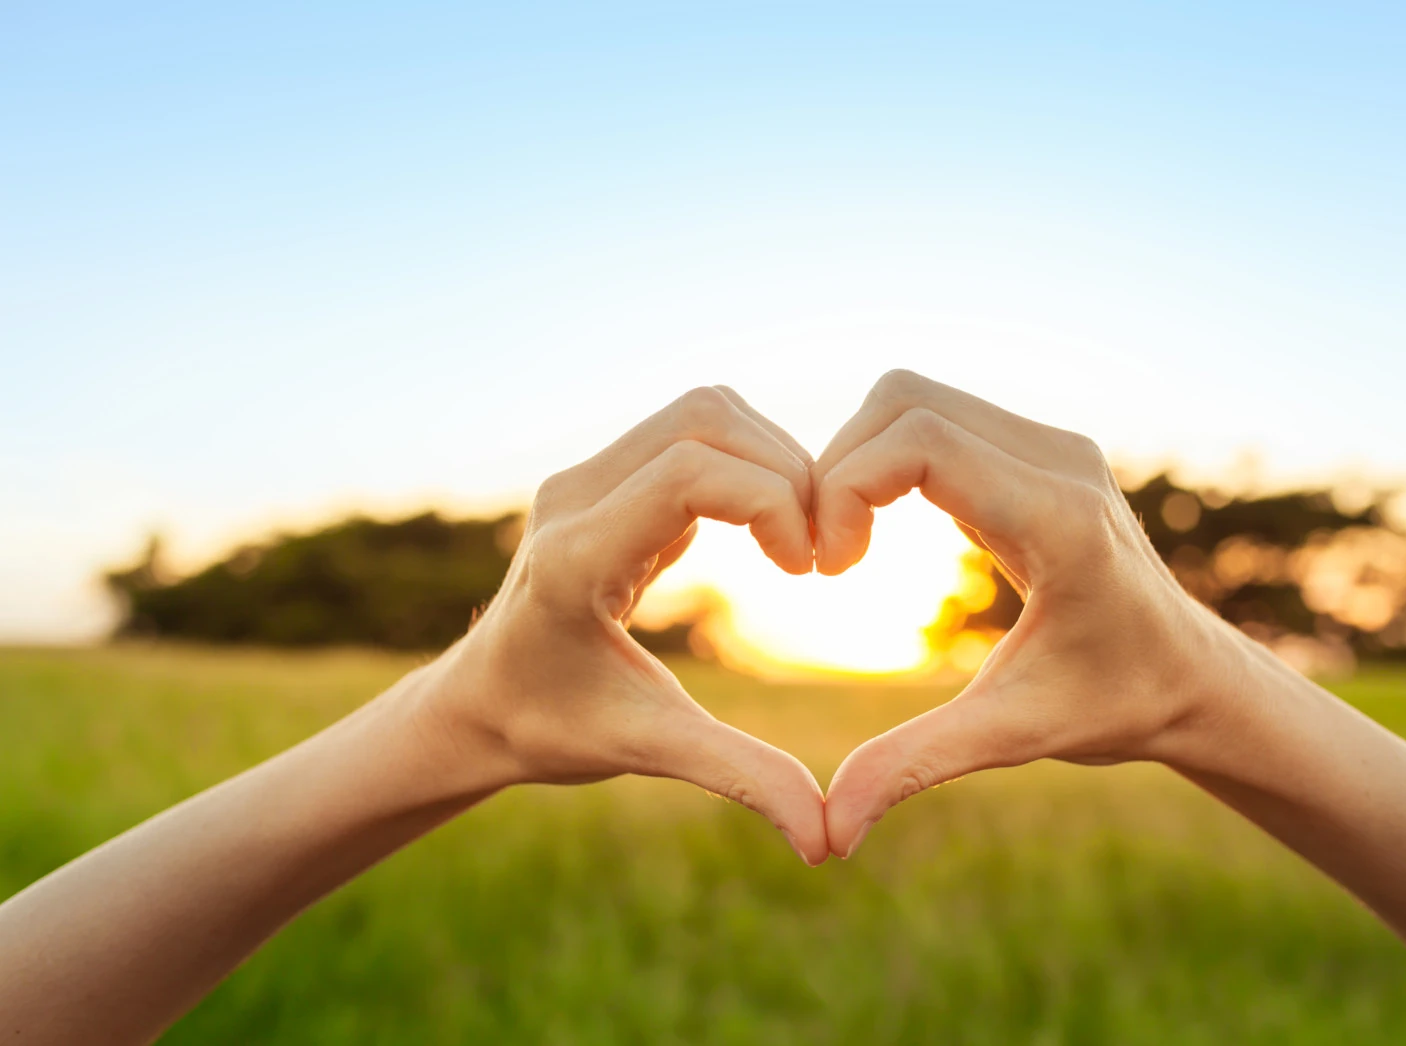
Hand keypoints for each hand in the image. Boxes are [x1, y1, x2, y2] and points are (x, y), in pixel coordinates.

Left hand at [434, 386, 830, 865]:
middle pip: (705, 418)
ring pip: (702, 413)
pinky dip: (746, 466)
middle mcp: (574, 497)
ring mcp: (585, 479)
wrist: (478, 705)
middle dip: (784, 469)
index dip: (772, 501)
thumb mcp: (648, 748)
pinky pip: (691, 435)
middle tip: (818, 550)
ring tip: (799, 538)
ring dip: (770, 459)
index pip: (689, 473)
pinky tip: (764, 534)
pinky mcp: (604, 478)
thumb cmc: (552, 729)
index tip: (809, 567)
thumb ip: (738, 777)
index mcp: (578, 557)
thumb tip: (825, 840)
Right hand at [814, 370, 1246, 857]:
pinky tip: (881, 531)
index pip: (919, 441)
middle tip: (826, 558)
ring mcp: (1052, 447)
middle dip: (838, 468)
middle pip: (903, 400)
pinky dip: (889, 461)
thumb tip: (829, 833)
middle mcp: (1059, 461)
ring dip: (859, 461)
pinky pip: (937, 420)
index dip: (846, 488)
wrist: (1192, 679)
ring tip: (846, 547)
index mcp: (1057, 519)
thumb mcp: (1012, 735)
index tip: (830, 569)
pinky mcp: (1038, 451)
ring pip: (914, 399)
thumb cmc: (1114, 706)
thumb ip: (916, 766)